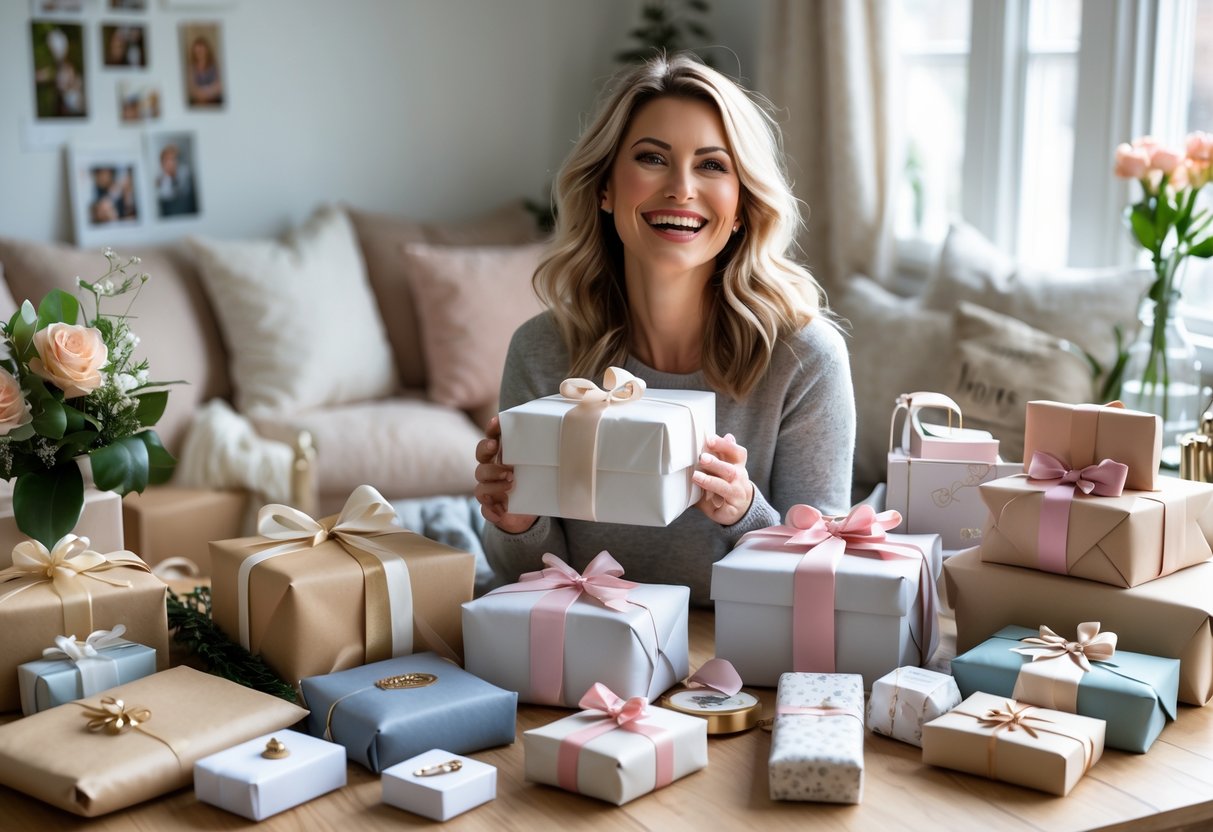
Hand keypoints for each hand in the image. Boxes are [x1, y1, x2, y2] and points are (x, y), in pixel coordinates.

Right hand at [474, 415, 537, 534]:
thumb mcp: (541, 468)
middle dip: (487, 452)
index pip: (491, 437)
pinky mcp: (490, 507)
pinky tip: (502, 511)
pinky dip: (492, 510)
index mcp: (501, 455)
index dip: (492, 429)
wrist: (528, 513)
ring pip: (480, 483)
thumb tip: (567, 442)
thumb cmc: (533, 484)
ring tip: (511, 483)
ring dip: (494, 483)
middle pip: (480, 456)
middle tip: (504, 457)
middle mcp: (491, 469)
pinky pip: (484, 508)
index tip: (496, 422)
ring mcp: (488, 488)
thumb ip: (546, 456)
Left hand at [692, 433, 753, 525]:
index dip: (724, 445)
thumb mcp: (722, 469)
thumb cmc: (725, 486)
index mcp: (738, 466)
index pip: (737, 453)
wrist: (740, 509)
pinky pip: (723, 505)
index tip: (709, 439)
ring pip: (726, 487)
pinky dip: (712, 502)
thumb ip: (718, 454)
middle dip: (716, 463)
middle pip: (731, 470)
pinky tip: (703, 499)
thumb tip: (715, 436)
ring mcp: (737, 495)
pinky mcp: (732, 510)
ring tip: (696, 476)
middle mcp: (740, 479)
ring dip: (710, 481)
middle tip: (702, 458)